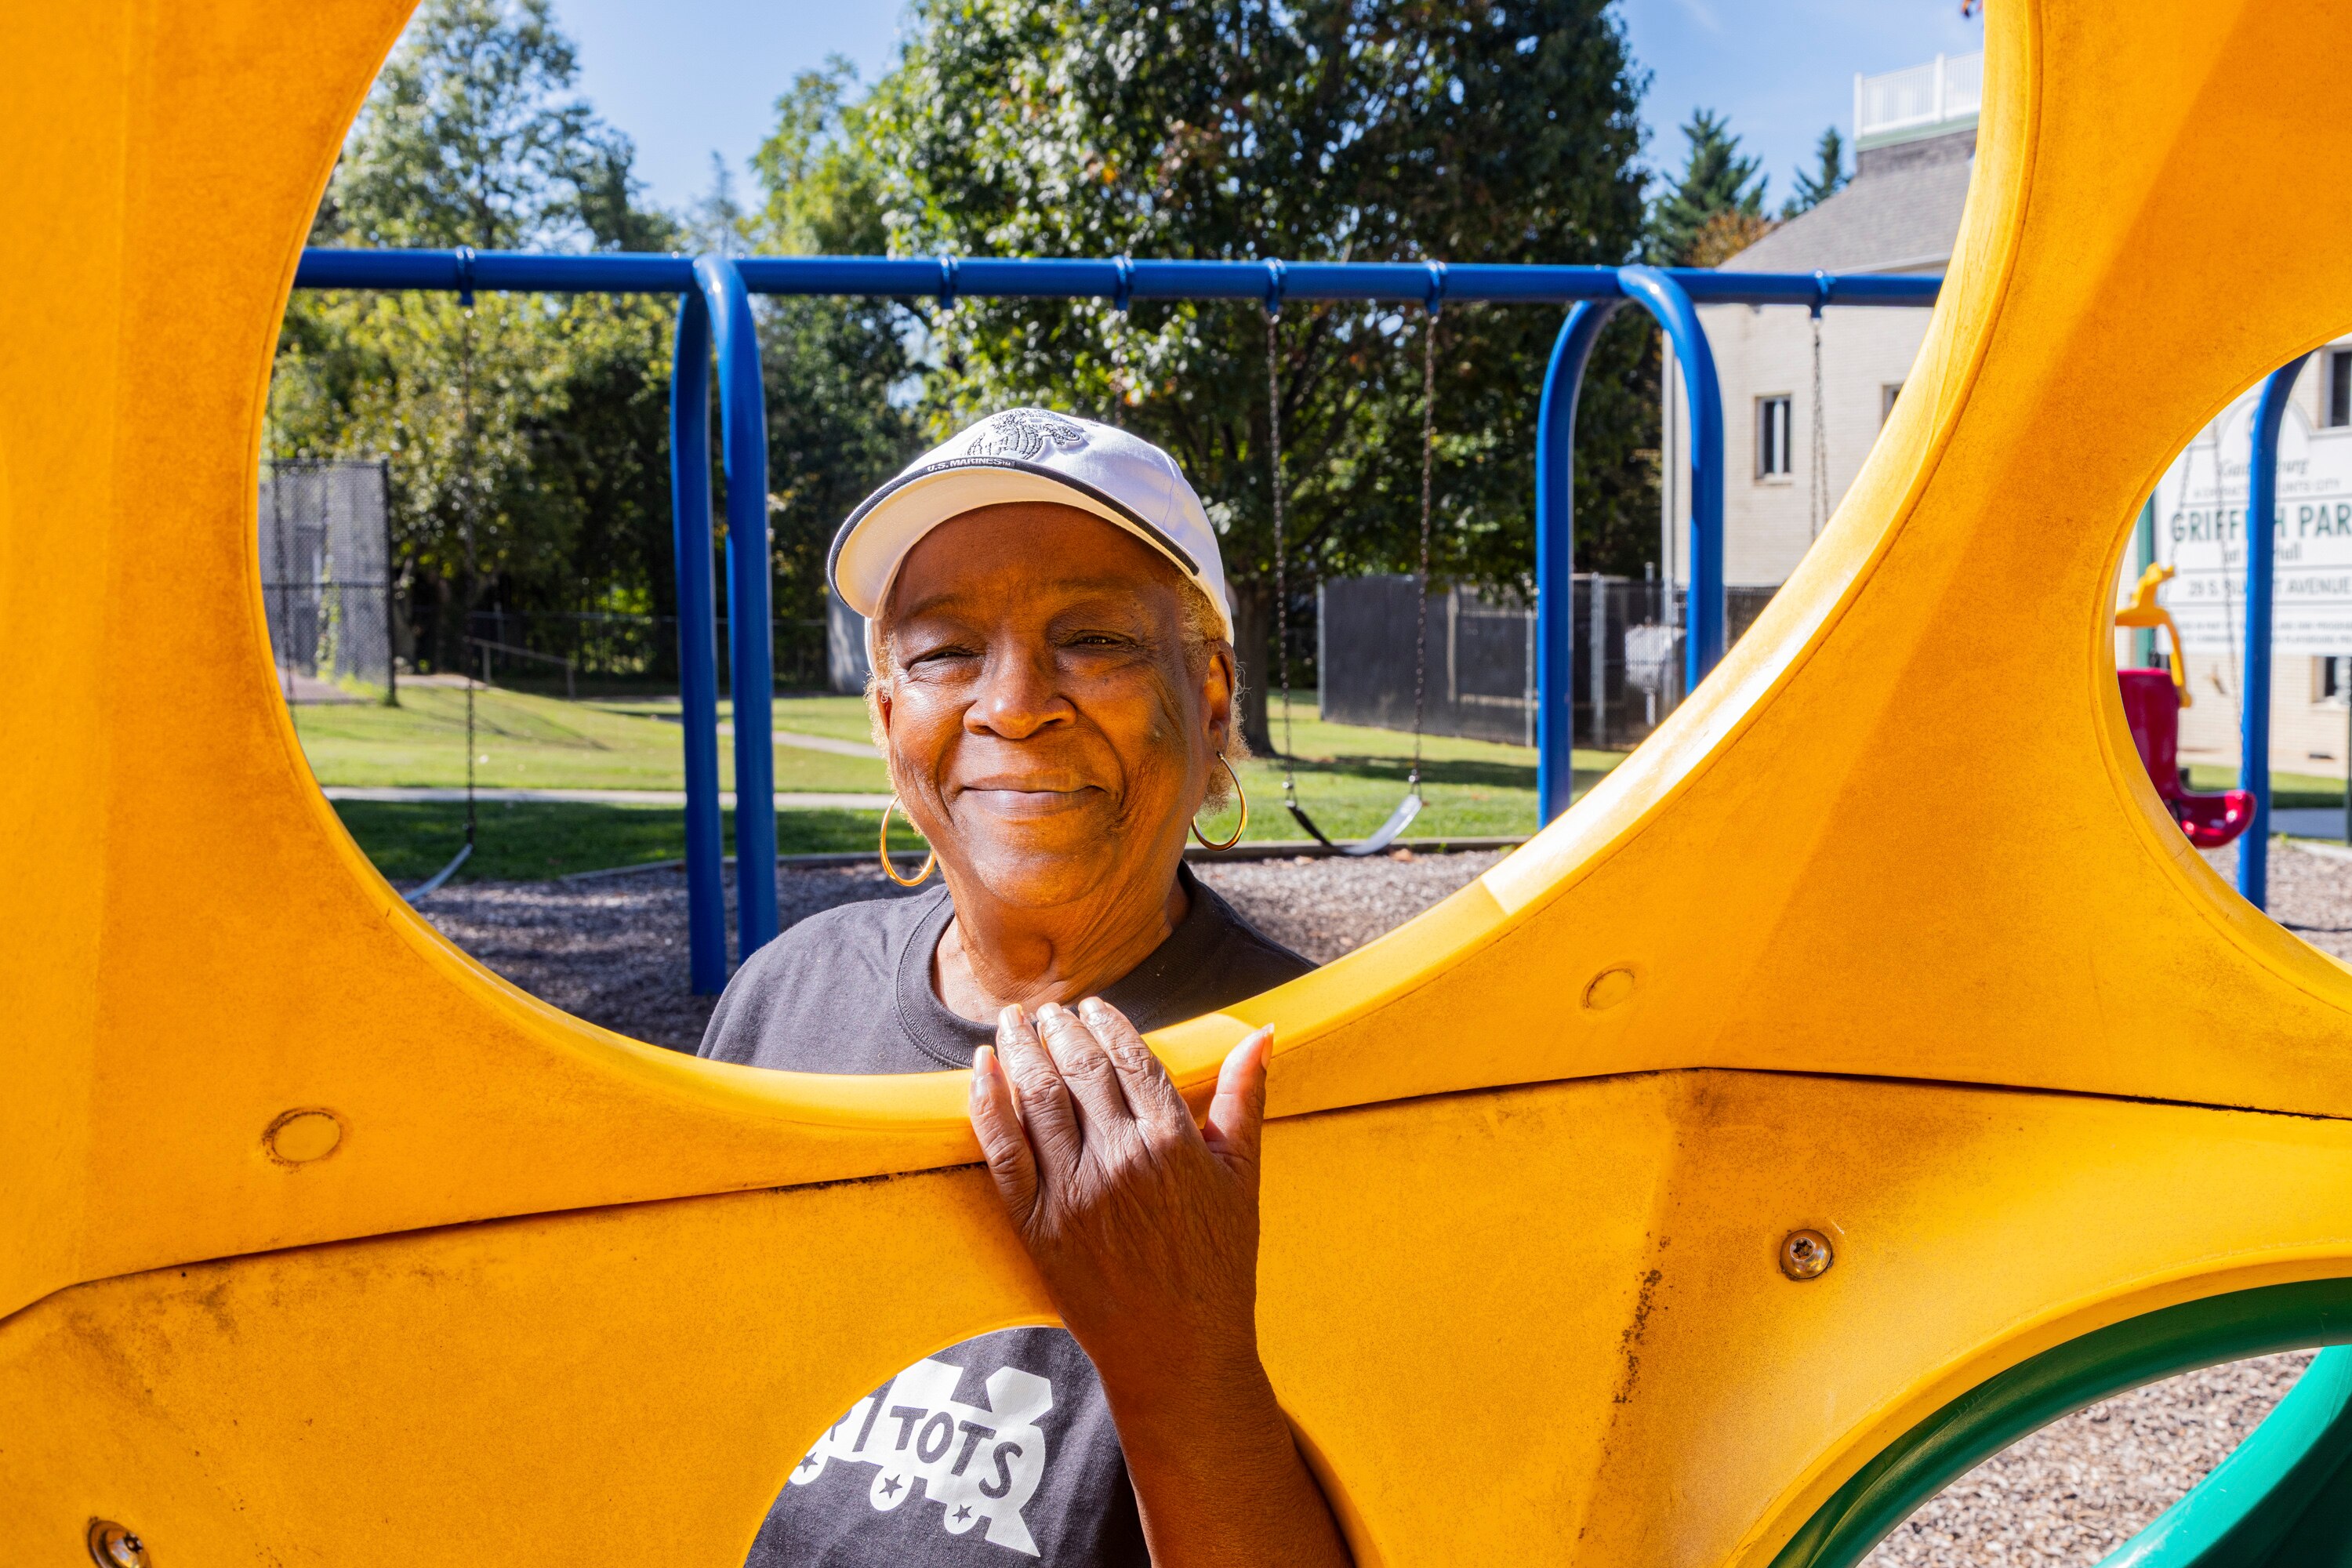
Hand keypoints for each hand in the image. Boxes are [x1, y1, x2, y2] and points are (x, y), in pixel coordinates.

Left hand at [969, 1003, 1350, 1566]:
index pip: (1131, 1057)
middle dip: (1059, 1027)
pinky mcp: (1037, 1224)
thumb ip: (1243, 1098)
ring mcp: (1074, 1191)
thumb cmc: (1218, 1268)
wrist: (1178, 1353)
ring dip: (1020, 1049)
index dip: (1107, 1023)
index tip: (1092, 1006)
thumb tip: (1262, 1034)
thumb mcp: (1242, 1178)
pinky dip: (986, 1103)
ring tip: (1012, 1023)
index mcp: (1173, 1141)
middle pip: (1079, 1068)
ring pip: (1036, 1097)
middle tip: (1047, 1008)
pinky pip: (1002, 1149)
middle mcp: (1121, 1158)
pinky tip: (980, 1070)